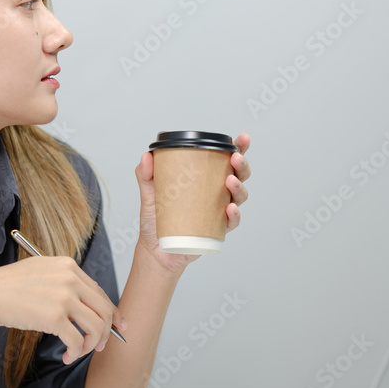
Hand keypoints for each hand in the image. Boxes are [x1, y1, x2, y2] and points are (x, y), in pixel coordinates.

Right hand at [0, 256, 126, 363]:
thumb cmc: (8, 286)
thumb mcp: (41, 271)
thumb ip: (64, 280)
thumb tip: (85, 303)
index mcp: (68, 265)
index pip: (99, 291)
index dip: (111, 312)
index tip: (115, 327)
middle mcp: (70, 278)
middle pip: (104, 309)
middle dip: (106, 332)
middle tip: (100, 346)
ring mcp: (64, 296)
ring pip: (96, 326)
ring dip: (91, 345)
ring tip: (78, 352)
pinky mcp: (54, 316)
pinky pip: (78, 340)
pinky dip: (76, 353)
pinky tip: (67, 356)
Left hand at [135, 133, 250, 274]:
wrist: (155, 249)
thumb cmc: (156, 218)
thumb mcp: (149, 192)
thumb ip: (146, 173)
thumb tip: (146, 155)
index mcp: (204, 178)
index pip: (225, 160)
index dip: (238, 148)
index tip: (242, 138)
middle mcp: (215, 193)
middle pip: (239, 175)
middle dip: (242, 165)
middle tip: (236, 158)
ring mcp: (218, 211)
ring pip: (239, 197)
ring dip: (239, 187)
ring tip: (230, 180)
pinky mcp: (217, 230)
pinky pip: (231, 222)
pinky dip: (234, 215)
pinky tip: (230, 209)